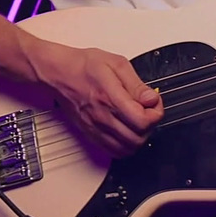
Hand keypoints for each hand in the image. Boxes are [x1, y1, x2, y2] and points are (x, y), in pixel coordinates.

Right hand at [32, 43, 163, 157]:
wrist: (59, 73)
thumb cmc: (83, 66)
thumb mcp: (116, 64)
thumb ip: (136, 84)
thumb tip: (151, 98)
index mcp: (111, 98)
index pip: (143, 121)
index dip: (156, 113)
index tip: (154, 103)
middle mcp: (102, 117)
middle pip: (138, 138)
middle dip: (150, 126)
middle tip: (148, 112)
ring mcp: (96, 128)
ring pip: (127, 149)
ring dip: (139, 138)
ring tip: (139, 122)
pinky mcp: (90, 134)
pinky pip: (113, 152)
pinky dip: (126, 147)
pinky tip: (127, 132)